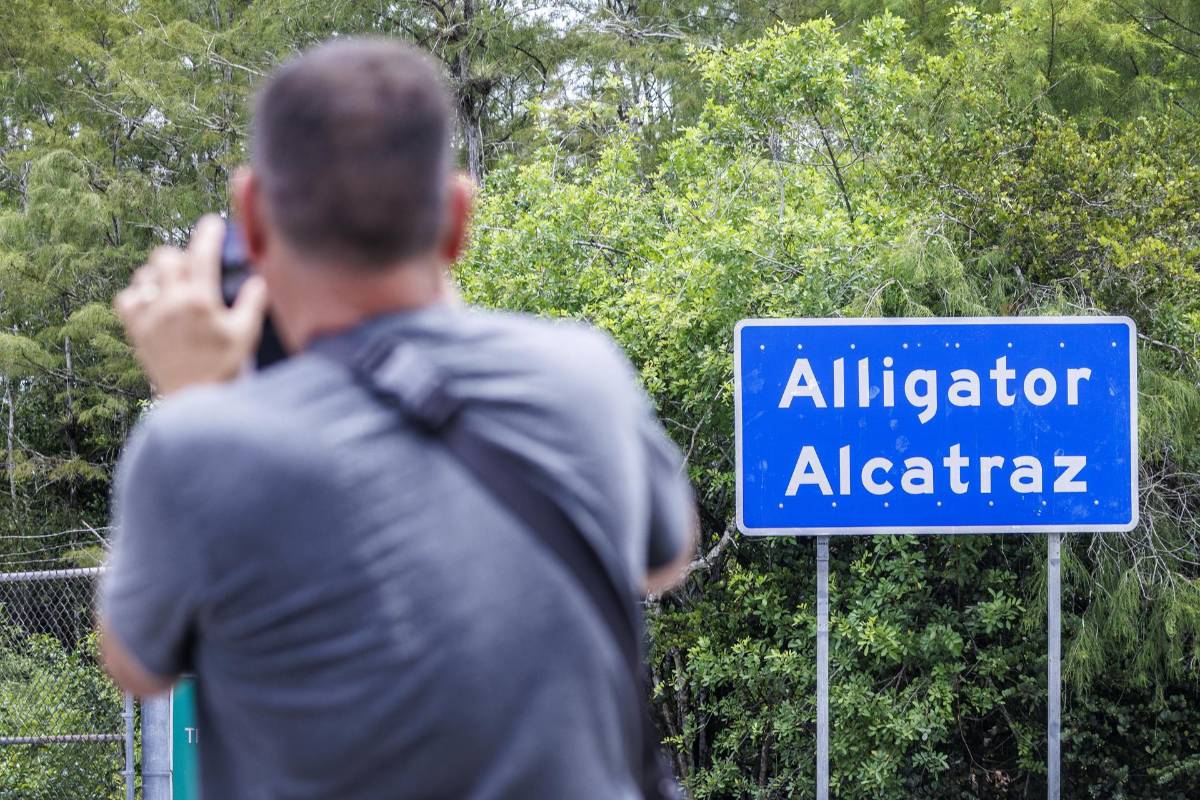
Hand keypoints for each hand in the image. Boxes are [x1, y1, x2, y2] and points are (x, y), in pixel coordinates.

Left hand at [116, 215, 268, 396]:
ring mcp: (150, 316)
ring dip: (159, 273)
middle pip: (166, 257)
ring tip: (173, 283)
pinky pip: (126, 299)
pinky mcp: (137, 331)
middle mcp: (171, 303)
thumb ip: (252, 302)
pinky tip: (151, 301)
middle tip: (194, 264)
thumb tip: (258, 279)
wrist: (194, 399)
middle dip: (181, 255)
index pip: (202, 254)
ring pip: (145, 275)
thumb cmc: (224, 368)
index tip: (212, 223)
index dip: (208, 233)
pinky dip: (137, 294)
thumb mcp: (246, 335)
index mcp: (200, 301)